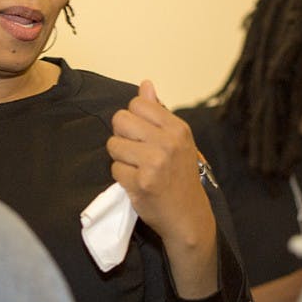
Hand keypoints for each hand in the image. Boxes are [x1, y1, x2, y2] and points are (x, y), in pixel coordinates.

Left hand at [108, 80, 217, 297]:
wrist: (189, 217)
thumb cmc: (180, 177)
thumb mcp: (177, 140)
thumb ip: (158, 112)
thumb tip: (145, 84)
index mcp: (177, 128)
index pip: (137, 104)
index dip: (133, 119)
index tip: (142, 136)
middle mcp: (168, 142)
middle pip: (120, 120)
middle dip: (122, 136)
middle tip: (135, 152)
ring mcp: (154, 163)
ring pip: (113, 145)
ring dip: (120, 159)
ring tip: (137, 169)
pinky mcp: (141, 183)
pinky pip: (114, 170)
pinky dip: (121, 179)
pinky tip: (137, 184)